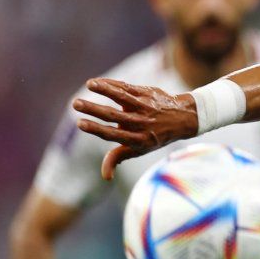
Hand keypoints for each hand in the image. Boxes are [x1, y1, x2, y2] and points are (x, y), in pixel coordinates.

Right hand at [72, 78, 198, 179]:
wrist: (184, 119)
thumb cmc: (154, 136)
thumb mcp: (139, 149)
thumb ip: (119, 158)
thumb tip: (105, 176)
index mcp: (139, 139)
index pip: (114, 135)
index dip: (97, 129)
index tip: (80, 123)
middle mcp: (143, 124)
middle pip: (115, 116)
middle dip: (94, 110)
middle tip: (76, 104)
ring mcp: (146, 107)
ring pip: (123, 98)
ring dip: (105, 90)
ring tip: (89, 84)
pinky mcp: (148, 94)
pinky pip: (128, 88)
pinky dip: (112, 84)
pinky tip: (97, 82)